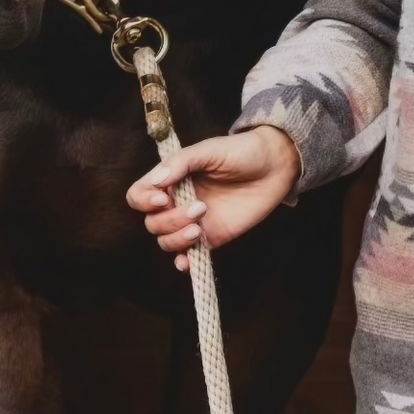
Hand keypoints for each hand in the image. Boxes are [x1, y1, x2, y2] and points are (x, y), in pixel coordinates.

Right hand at [126, 125, 301, 269]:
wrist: (274, 167)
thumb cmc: (240, 152)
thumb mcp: (208, 150)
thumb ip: (180, 163)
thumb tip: (157, 181)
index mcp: (170, 179)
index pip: (139, 196)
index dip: (144, 200)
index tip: (164, 197)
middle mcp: (176, 202)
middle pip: (152, 222)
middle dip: (170, 219)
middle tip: (200, 206)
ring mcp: (192, 222)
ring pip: (165, 241)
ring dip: (176, 238)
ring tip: (200, 225)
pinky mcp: (210, 237)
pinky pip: (188, 256)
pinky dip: (183, 262)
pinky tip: (188, 260)